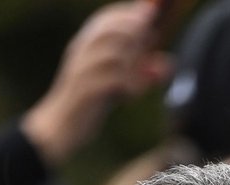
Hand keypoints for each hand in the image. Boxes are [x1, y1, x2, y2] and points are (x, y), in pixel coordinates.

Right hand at [21, 1, 169, 165]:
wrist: (62, 127)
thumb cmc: (90, 102)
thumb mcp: (115, 82)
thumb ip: (137, 70)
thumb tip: (167, 62)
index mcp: (85, 45)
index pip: (104, 19)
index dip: (127, 13)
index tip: (150, 12)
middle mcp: (80, 53)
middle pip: (106, 31)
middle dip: (132, 28)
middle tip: (152, 33)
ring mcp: (80, 71)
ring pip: (109, 54)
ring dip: (131, 60)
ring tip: (146, 74)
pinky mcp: (84, 92)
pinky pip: (108, 81)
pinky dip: (126, 85)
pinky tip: (132, 95)